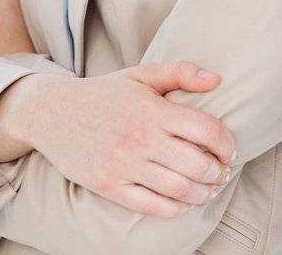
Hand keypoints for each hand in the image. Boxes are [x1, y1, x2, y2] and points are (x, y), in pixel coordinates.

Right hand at [2, 62, 238, 217]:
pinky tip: (185, 203)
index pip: (206, 130)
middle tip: (223, 173)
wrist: (51, 113)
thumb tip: (217, 79)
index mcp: (153, 110)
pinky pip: (150, 206)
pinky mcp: (108, 186)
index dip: (227, 144)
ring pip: (178, 189)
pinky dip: (175, 209)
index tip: (230, 150)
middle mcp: (140, 139)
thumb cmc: (104, 93)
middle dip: (218, 173)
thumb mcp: (141, 74)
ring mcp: (123, 165)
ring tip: (209, 189)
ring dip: (203, 194)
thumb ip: (181, 73)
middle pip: (197, 165)